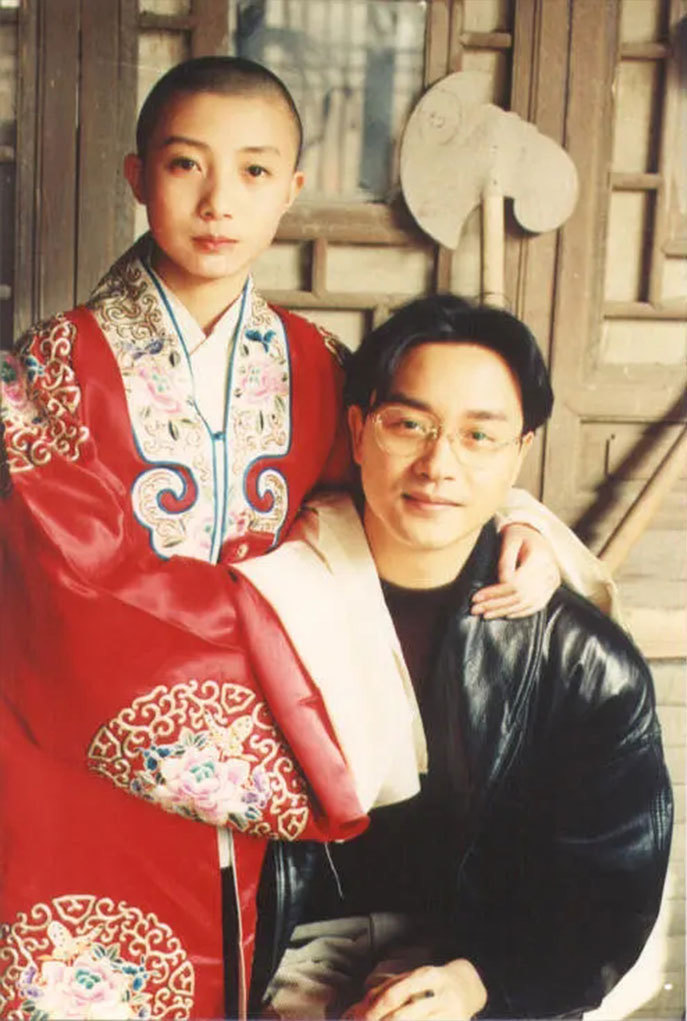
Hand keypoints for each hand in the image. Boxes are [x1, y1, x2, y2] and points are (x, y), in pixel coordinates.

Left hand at [345, 959, 485, 1019]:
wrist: (468, 986)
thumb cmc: (431, 983)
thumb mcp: (412, 978)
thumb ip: (386, 990)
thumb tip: (357, 1008)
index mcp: (425, 975)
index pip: (395, 993)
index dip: (375, 1009)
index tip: (362, 1019)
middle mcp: (438, 994)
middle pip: (404, 1016)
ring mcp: (448, 1013)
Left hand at [471, 523, 559, 617]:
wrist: (537, 533)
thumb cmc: (519, 534)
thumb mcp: (509, 539)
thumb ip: (505, 559)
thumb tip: (501, 581)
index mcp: (538, 558)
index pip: (515, 584)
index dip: (494, 593)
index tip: (476, 597)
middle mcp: (549, 572)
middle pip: (519, 596)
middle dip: (495, 605)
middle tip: (474, 610)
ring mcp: (551, 582)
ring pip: (526, 604)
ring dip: (504, 611)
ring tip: (485, 614)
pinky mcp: (551, 587)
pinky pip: (537, 605)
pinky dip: (520, 612)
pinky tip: (505, 614)